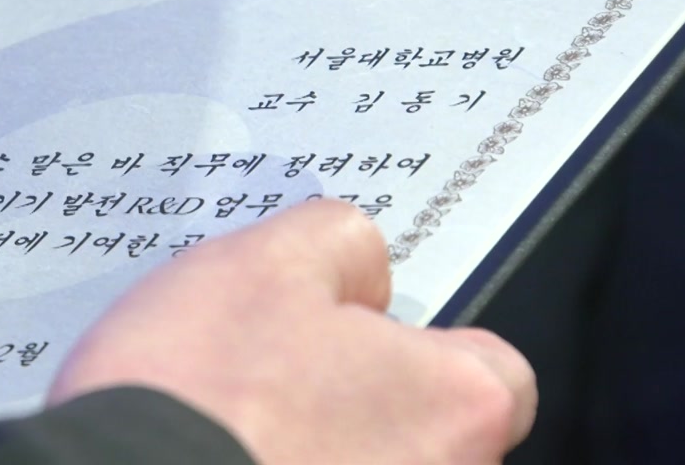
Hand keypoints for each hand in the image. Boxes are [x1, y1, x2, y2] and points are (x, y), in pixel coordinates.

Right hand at [49, 199, 536, 464]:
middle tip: (273, 381)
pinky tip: (220, 461)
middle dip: (360, 406)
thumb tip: (359, 265)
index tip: (352, 338)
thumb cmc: (196, 398)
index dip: (413, 344)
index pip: (488, 369)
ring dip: (319, 455)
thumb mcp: (260, 264)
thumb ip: (337, 241)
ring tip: (232, 429)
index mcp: (454, 405)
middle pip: (422, 434)